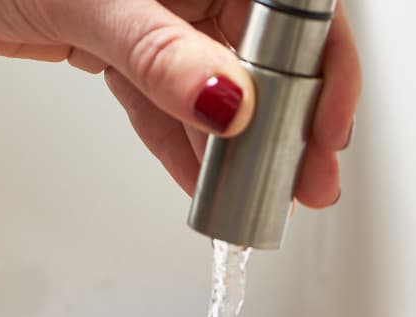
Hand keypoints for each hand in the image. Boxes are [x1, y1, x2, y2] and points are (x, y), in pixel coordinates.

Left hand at [0, 0, 359, 206]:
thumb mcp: (86, 1)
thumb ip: (160, 55)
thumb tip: (228, 103)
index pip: (293, 7)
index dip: (324, 67)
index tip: (329, 128)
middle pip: (264, 50)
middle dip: (289, 120)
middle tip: (307, 181)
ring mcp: (152, 8)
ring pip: (216, 82)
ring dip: (239, 144)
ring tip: (261, 198)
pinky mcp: (115, 41)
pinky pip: (165, 98)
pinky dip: (182, 144)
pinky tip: (205, 185)